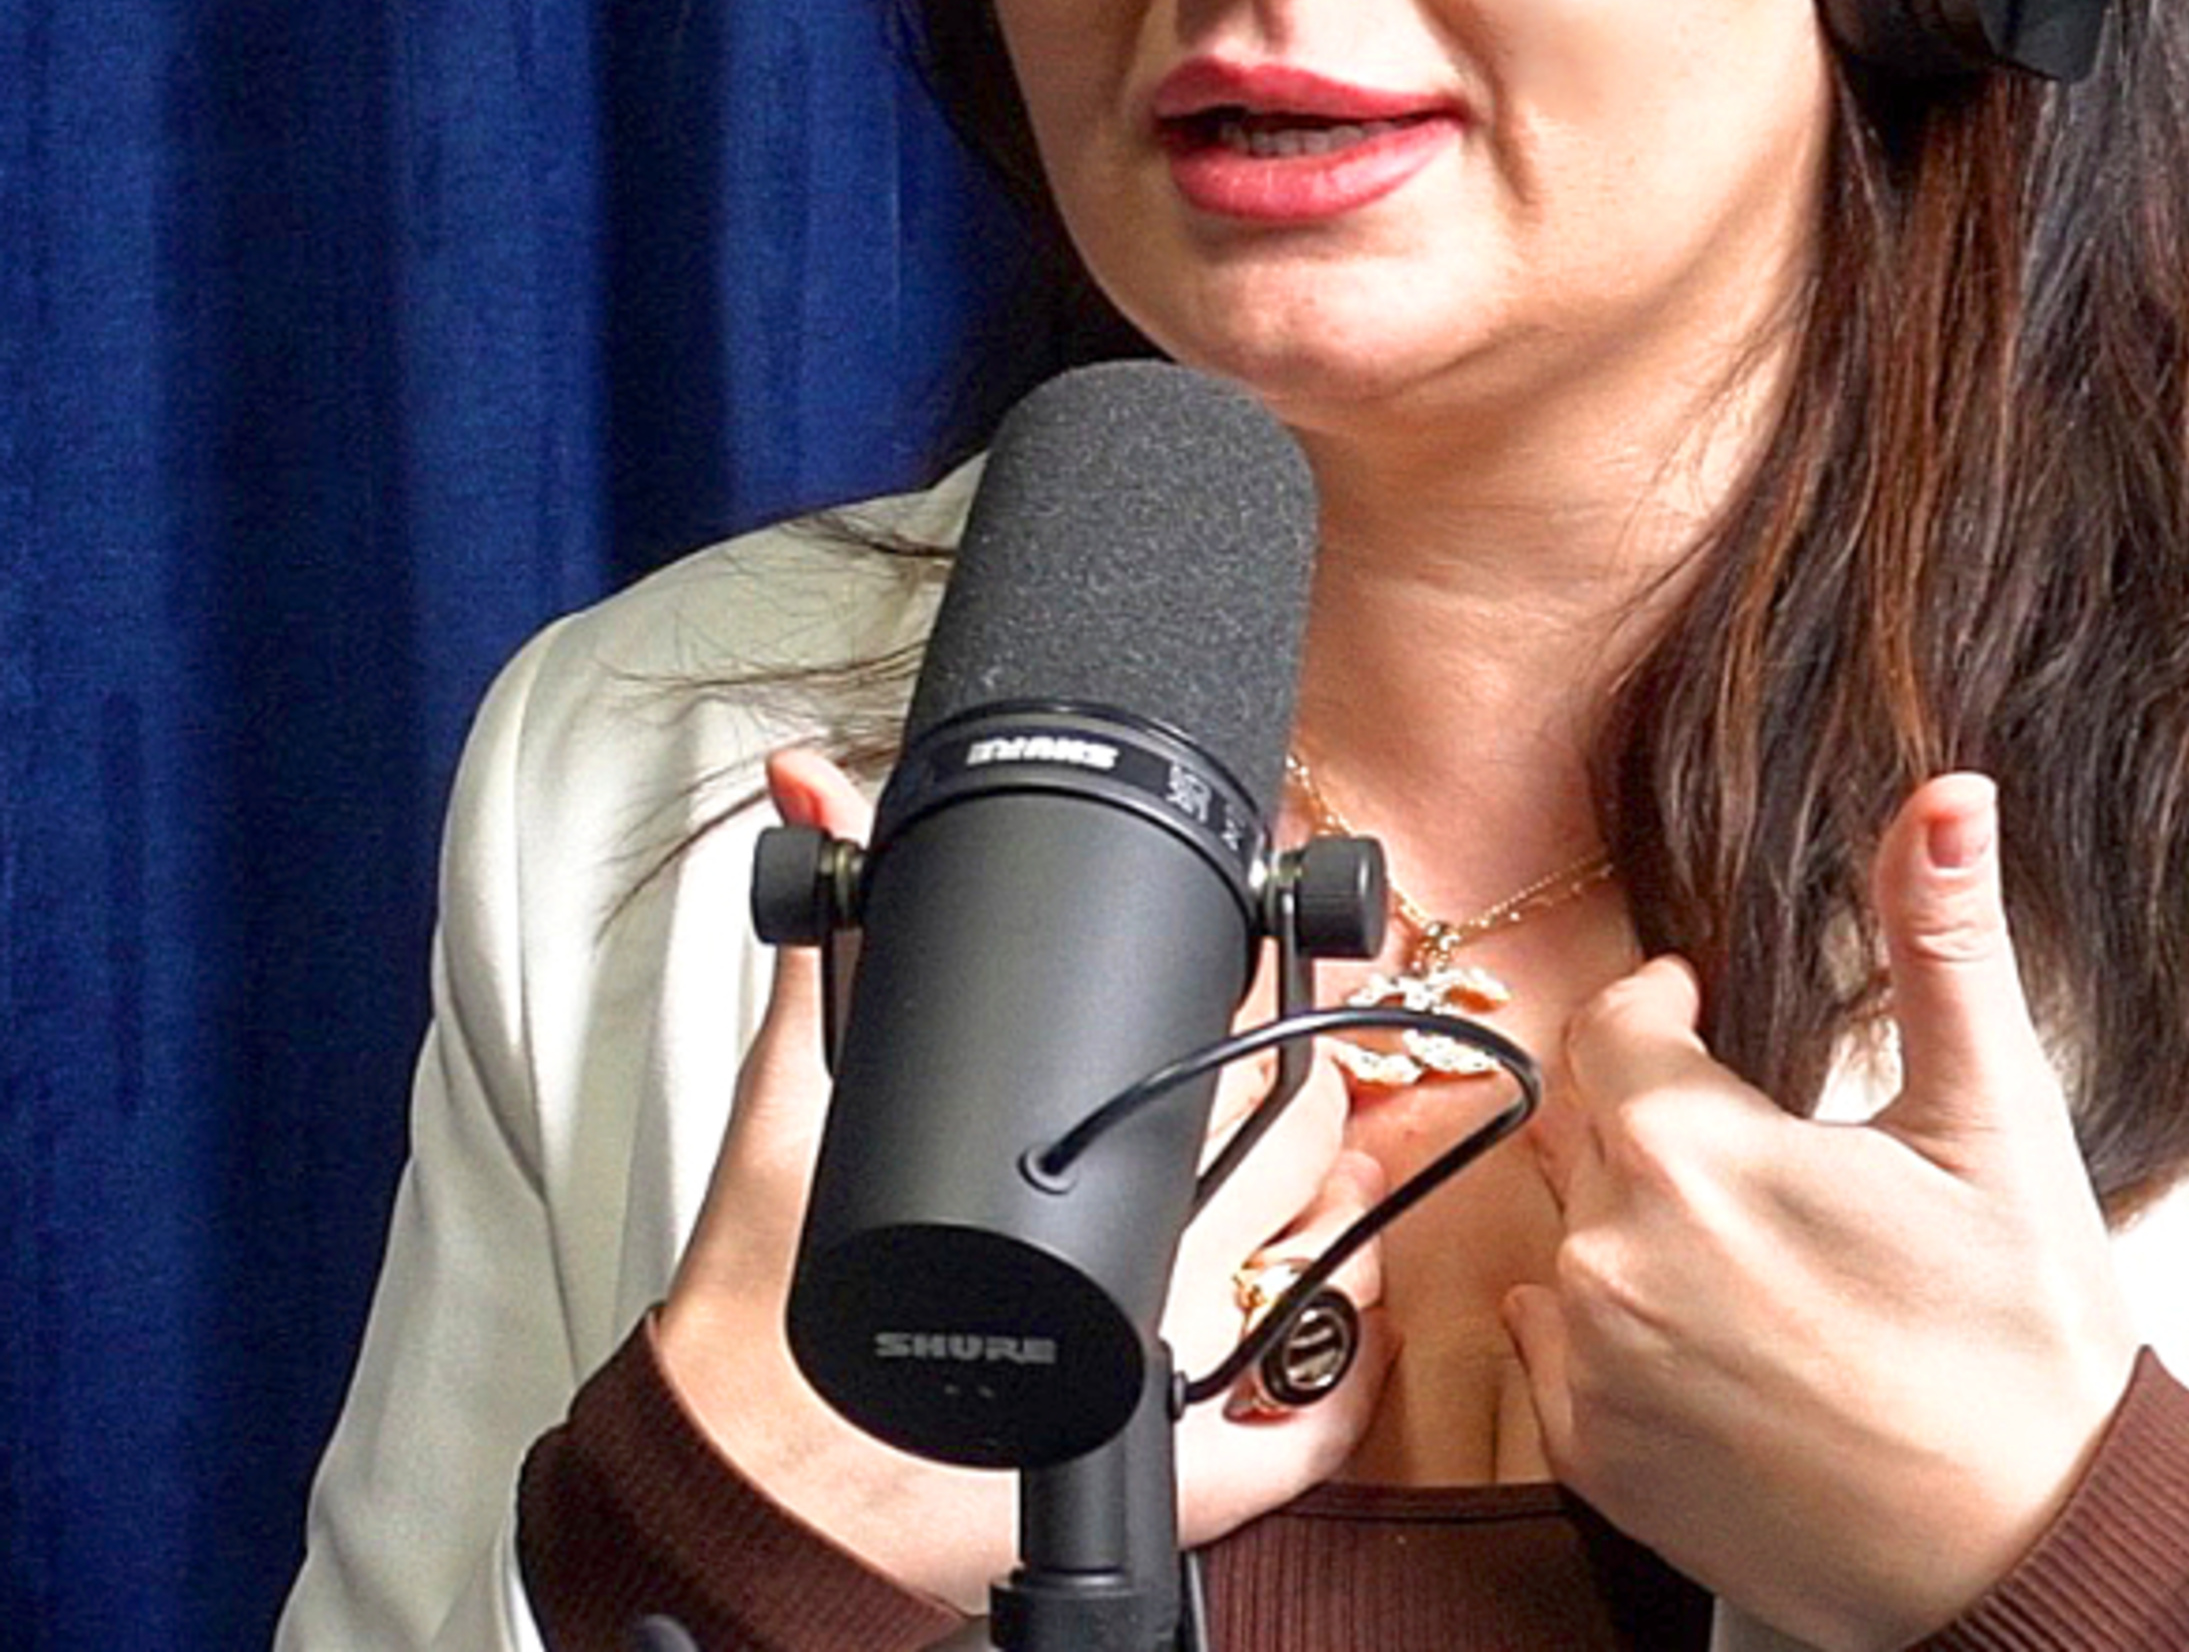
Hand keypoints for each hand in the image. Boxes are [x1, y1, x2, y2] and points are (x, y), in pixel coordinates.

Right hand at [653, 748, 1391, 1608]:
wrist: (745, 1487)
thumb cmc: (769, 1317)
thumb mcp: (791, 1107)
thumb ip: (830, 944)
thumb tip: (816, 792)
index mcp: (1062, 1212)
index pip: (1225, 1065)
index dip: (1265, 992)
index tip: (1266, 947)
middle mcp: (1136, 1303)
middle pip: (1294, 1145)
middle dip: (1304, 1073)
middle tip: (1282, 1037)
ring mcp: (1169, 1396)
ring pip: (1329, 1264)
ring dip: (1335, 1196)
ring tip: (1305, 1155)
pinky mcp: (1179, 1489)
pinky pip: (1318, 1429)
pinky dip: (1348, 1362)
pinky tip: (1334, 1304)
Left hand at [1502, 772, 2135, 1651]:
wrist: (2030, 1559)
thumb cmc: (2022, 1347)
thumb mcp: (1993, 1119)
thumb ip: (1944, 937)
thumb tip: (1948, 793)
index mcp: (1689, 1147)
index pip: (1615, 1020)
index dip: (1666, 1007)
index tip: (1713, 1015)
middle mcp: (1611, 1255)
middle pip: (1591, 1127)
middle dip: (1660, 1115)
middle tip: (1764, 1149)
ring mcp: (1593, 1368)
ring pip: (1569, 1233)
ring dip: (1635, 1219)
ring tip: (1753, 1249)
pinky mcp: (1594, 1463)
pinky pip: (1556, 1346)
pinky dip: (1615, 1323)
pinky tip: (1717, 1334)